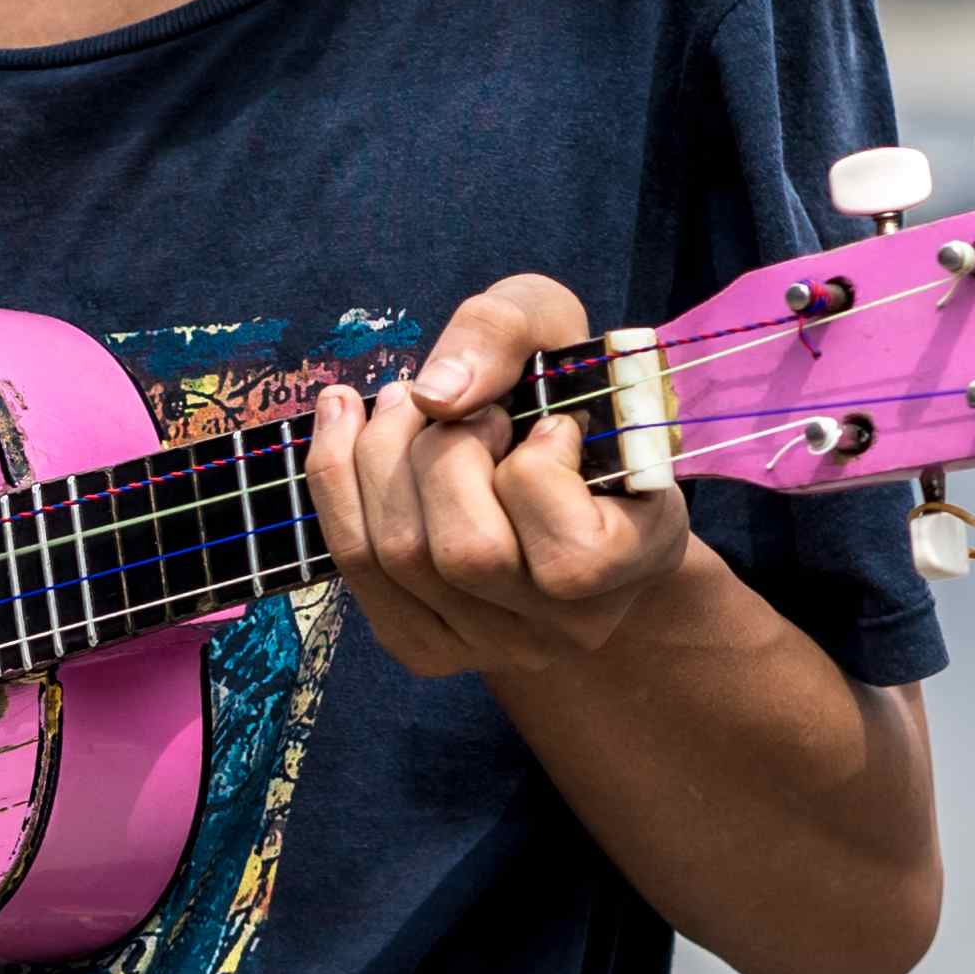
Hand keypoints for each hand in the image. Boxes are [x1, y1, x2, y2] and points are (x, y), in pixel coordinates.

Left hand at [307, 274, 695, 680]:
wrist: (545, 466)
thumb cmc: (559, 391)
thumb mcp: (554, 327)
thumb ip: (506, 333)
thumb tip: (436, 396)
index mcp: (638, 560)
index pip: (573, 554)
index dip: (541, 463)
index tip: (550, 422)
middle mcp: (571, 626)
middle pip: (467, 554)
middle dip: (441, 450)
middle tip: (457, 407)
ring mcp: (495, 646)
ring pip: (400, 556)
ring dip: (379, 453)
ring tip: (399, 402)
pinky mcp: (424, 644)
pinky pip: (353, 563)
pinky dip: (335, 477)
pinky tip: (345, 421)